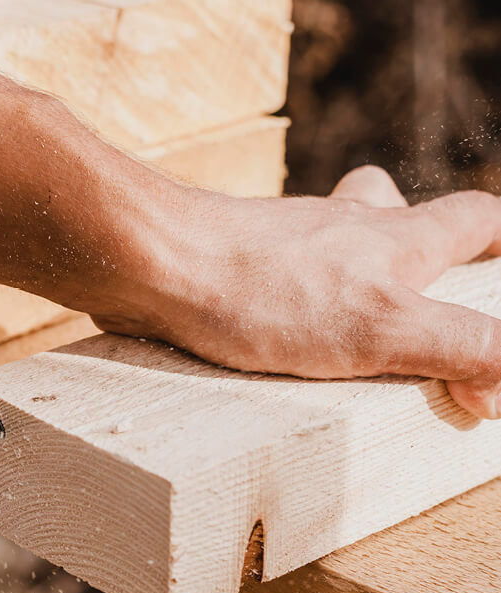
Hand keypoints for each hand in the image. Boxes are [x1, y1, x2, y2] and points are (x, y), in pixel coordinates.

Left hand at [94, 166, 500, 418]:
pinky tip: (278, 338)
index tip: (497, 270)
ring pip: (337, 240)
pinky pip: (282, 274)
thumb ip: (458, 346)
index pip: (471, 219)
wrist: (156, 268)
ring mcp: (287, 243)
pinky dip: (294, 297)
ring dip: (355, 268)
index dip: (496, 241)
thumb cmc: (263, 292)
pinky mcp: (239, 266)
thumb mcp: (380, 327)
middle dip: (425, 249)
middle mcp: (344, 229)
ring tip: (354, 324)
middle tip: (425, 293)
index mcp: (392, 238)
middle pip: (401, 216)